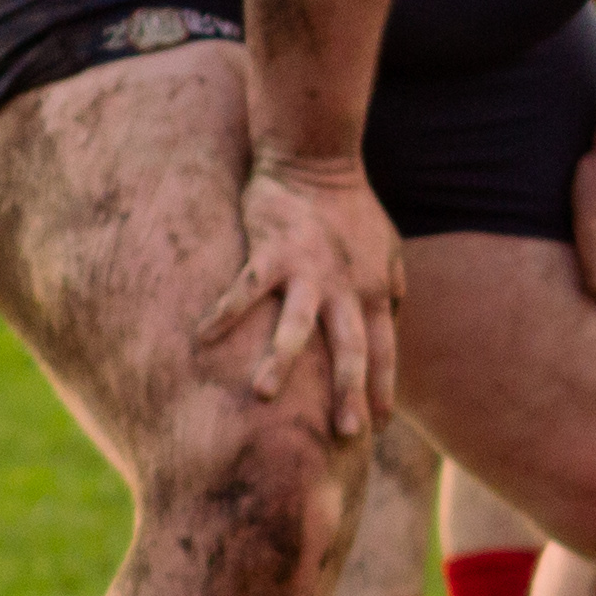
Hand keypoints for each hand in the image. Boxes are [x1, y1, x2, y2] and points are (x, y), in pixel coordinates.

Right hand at [207, 149, 403, 437]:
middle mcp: (343, 287)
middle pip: (351, 347)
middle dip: (349, 391)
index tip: (378, 428)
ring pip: (297, 323)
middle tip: (346, 435)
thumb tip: (391, 325)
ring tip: (263, 395)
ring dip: (281, 360)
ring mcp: (307, 270)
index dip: (381, 388)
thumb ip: (387, 291)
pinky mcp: (272, 251)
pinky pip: (246, 286)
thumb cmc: (352, 209)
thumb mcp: (386, 251)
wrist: (319, 160)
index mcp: (370, 290)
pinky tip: (203, 337)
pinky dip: (225, 310)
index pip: (382, 348)